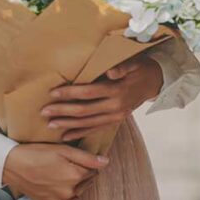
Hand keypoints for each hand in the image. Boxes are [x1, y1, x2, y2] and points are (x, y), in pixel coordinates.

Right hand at [1, 142, 108, 199]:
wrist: (13, 165)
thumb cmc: (38, 153)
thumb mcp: (64, 150)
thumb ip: (87, 158)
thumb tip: (106, 162)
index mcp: (75, 176)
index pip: (94, 170)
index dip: (88, 162)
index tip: (78, 157)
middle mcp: (70, 192)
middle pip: (87, 182)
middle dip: (83, 173)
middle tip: (69, 163)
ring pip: (77, 192)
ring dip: (75, 184)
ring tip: (63, 172)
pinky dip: (65, 193)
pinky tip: (57, 182)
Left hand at [43, 55, 163, 141]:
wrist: (155, 82)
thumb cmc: (140, 68)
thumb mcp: (134, 63)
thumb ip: (122, 67)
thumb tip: (111, 71)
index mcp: (117, 91)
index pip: (88, 93)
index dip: (70, 94)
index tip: (52, 93)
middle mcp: (115, 107)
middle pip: (84, 111)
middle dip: (62, 111)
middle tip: (44, 112)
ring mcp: (115, 116)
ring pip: (87, 123)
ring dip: (67, 124)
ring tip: (50, 124)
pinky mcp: (114, 121)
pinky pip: (95, 129)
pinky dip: (79, 133)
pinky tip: (65, 136)